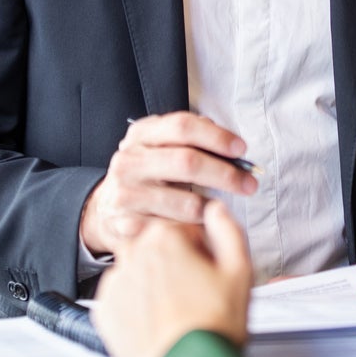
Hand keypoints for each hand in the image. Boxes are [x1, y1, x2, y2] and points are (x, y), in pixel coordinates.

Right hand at [79, 112, 255, 255]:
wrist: (106, 208)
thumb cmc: (146, 175)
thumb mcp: (160, 148)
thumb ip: (191, 141)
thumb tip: (233, 148)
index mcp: (141, 135)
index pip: (182, 126)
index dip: (216, 136)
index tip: (241, 149)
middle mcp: (129, 161)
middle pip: (187, 162)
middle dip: (225, 173)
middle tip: (249, 184)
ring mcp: (126, 194)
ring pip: (185, 202)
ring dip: (213, 207)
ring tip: (223, 209)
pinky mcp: (127, 226)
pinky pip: (176, 230)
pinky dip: (195, 231)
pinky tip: (200, 228)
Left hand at [91, 199, 252, 356]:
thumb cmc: (214, 325)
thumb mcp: (239, 270)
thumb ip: (227, 229)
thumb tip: (216, 210)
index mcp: (164, 237)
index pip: (185, 228)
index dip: (203, 249)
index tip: (210, 270)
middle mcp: (132, 254)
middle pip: (159, 249)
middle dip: (177, 264)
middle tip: (196, 294)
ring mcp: (114, 284)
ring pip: (139, 274)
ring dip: (156, 285)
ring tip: (178, 313)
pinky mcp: (104, 312)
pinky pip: (123, 300)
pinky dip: (137, 308)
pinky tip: (159, 323)